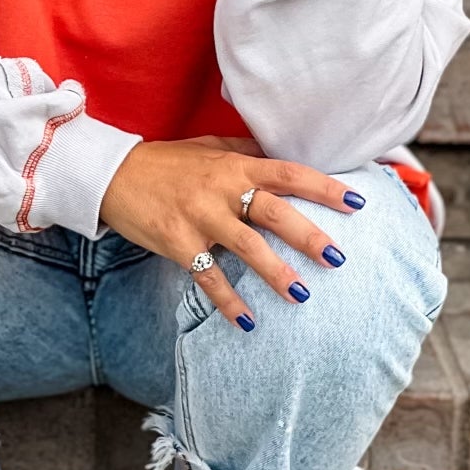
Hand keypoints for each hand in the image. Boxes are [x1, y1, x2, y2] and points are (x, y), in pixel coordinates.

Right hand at [97, 136, 363, 328]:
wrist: (113, 175)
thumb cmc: (166, 162)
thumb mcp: (208, 148)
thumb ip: (244, 152)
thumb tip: (279, 155)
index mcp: (234, 164)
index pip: (287, 172)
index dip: (323, 187)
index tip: (355, 203)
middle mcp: (221, 189)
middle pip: (274, 211)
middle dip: (308, 235)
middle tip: (338, 257)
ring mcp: (199, 217)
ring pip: (247, 247)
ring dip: (275, 272)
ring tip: (301, 295)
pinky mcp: (178, 243)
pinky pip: (209, 277)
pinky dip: (228, 301)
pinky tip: (248, 322)